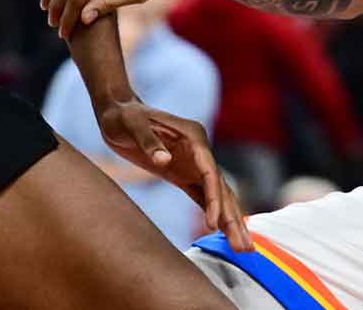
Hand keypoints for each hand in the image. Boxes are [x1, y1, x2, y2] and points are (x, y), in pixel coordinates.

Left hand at [96, 98, 251, 250]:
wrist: (116, 113)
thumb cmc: (124, 117)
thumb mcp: (132, 126)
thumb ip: (149, 142)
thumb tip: (164, 161)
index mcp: (193, 136)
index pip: (210, 171)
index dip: (214, 198)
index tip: (213, 223)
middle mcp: (199, 151)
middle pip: (221, 187)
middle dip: (233, 218)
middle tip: (245, 248)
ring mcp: (193, 163)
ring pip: (217, 195)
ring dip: (229, 222)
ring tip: (243, 249)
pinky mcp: (182, 173)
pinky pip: (203, 197)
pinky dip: (213, 214)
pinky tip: (223, 233)